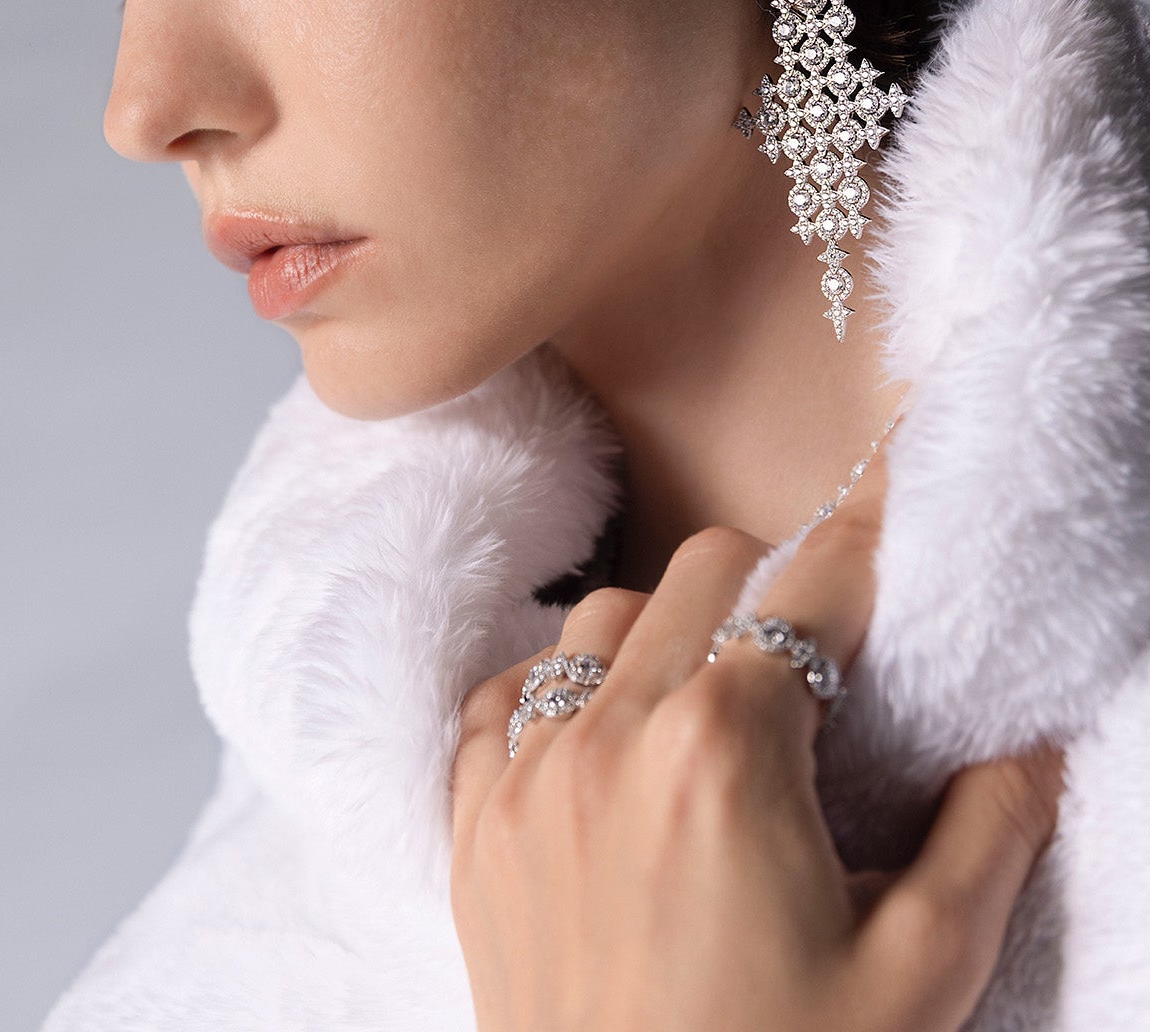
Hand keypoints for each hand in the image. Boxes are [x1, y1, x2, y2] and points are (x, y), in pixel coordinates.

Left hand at [449, 450, 1064, 1031]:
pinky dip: (548, 689)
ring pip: (595, 620)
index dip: (864, 543)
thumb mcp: (919, 976)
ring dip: (660, 631)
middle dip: (769, 584)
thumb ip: (985, 839)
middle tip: (812, 653)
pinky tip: (595, 735)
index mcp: (727, 748)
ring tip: (707, 697)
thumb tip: (1022, 750)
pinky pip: (498, 700)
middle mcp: (614, 734)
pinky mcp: (475, 831)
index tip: (885, 523)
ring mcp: (530, 778)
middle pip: (699, 571)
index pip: (810, 586)